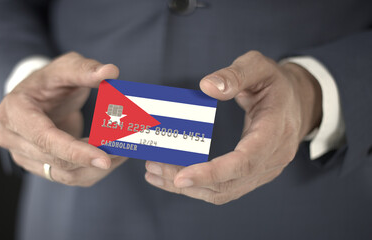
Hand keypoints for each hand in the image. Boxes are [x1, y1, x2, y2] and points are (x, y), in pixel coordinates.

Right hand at [0, 52, 126, 186]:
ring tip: (121, 152)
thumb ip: (86, 70)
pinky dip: (92, 171)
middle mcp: (10, 137)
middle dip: (93, 158)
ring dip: (96, 168)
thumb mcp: (66, 67)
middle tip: (125, 148)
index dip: (75, 151)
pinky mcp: (37, 166)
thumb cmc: (51, 80)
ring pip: (64, 175)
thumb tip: (110, 72)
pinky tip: (110, 158)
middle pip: (56, 160)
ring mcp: (22, 155)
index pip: (44, 138)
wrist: (39, 96)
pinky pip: (68, 178)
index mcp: (14, 111)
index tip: (105, 159)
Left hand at [144, 51, 321, 203]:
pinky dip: (197, 187)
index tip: (181, 177)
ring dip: (188, 188)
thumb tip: (207, 87)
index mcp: (275, 132)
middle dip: (188, 181)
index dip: (212, 173)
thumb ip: (235, 75)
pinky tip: (171, 178)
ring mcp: (264, 171)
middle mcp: (273, 158)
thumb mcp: (259, 67)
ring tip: (155, 173)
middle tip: (154, 167)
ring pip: (223, 192)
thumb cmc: (275, 83)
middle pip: (228, 183)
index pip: (244, 162)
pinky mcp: (253, 175)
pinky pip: (224, 189)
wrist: (298, 102)